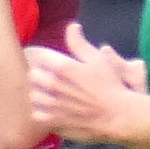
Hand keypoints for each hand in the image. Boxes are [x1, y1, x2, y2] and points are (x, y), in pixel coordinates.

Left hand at [28, 23, 143, 143]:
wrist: (117, 115)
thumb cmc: (109, 85)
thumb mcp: (97, 59)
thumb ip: (79, 43)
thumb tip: (72, 26)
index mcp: (62, 67)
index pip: (37, 57)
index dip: (42, 58)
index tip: (48, 62)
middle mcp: (53, 85)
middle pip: (32, 76)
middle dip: (39, 75)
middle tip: (49, 78)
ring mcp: (52, 105)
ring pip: (33, 95)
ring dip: (39, 93)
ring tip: (49, 94)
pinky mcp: (54, 122)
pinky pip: (36, 114)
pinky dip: (41, 112)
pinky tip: (50, 110)